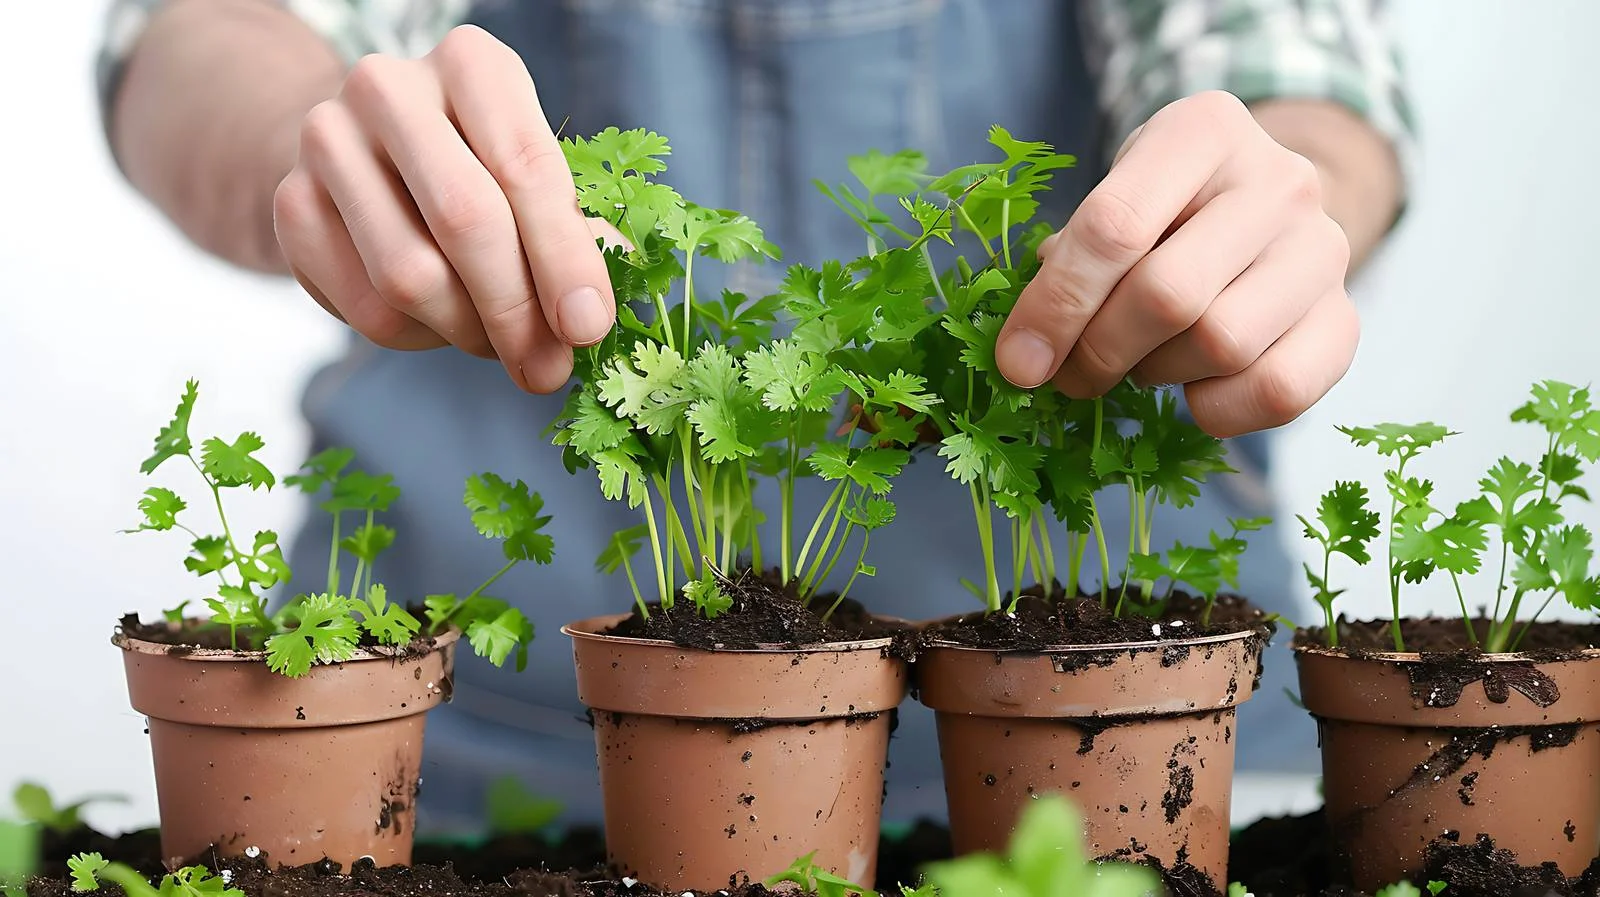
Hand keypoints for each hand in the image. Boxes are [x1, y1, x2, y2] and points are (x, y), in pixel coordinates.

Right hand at [272, 25, 616, 392]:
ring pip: (409, 275)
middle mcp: (388, 87)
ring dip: (468, 331)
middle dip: (517, 311)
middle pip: (464, 220)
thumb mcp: (535, 177)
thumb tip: (593, 314)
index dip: (564, 258)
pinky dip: (417, 336)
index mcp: (471, 63)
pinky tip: (442, 326)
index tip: (588, 327)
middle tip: (548, 368)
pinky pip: (364, 305)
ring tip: (499, 343)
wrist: (368, 153)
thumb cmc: (478, 166)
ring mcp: (327, 142)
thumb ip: (573, 232)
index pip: (527, 167)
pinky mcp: (291, 204)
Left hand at [995, 90, 1358, 437]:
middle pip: (1168, 294)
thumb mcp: (1114, 197)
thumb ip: (1070, 258)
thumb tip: (1030, 350)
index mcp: (1204, 130)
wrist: (1267, 208)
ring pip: (1222, 342)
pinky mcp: (1346, 317)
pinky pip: (1278, 389)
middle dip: (1099, 350)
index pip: (1113, 226)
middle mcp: (1279, 180)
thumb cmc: (1166, 207)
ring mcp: (1322, 248)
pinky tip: (1192, 390)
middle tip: (1069, 375)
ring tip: (1138, 363)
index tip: (1018, 361)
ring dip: (1157, 373)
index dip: (1055, 306)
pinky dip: (1218, 409)